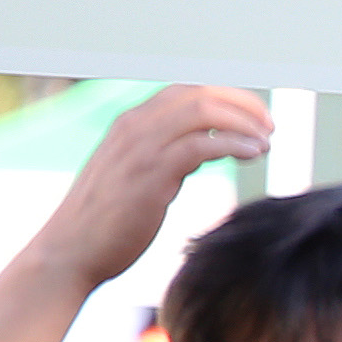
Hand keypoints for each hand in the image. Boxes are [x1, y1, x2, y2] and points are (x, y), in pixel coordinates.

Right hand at [0, 84, 273, 341]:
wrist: (71, 251)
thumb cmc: (108, 221)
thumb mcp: (140, 175)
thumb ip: (168, 156)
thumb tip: (202, 149)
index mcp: (132, 124)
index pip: (186, 91)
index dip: (227, 97)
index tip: (256, 118)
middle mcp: (134, 126)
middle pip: (199, 93)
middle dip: (242, 104)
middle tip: (270, 126)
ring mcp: (140, 147)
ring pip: (202, 111)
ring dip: (243, 122)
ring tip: (267, 142)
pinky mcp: (150, 174)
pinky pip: (201, 144)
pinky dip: (234, 143)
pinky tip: (254, 153)